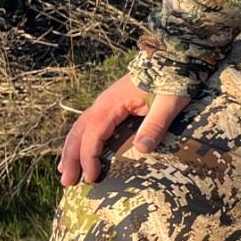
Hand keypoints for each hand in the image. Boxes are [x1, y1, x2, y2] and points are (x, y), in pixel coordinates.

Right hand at [58, 74, 191, 186]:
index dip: (90, 156)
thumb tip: (142, 149)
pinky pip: (90, 126)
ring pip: (81, 128)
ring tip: (65, 173)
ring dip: (71, 151)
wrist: (175, 58)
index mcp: (113, 102)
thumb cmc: (174, 80)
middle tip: (67, 182)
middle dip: (71, 157)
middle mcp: (104, 103)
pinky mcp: (114, 106)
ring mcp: (107, 103)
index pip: (94, 133)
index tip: (92, 177)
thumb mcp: (170, 102)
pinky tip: (80, 155)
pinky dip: (81, 141)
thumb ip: (156, 123)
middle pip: (80, 132)